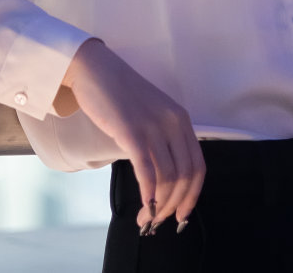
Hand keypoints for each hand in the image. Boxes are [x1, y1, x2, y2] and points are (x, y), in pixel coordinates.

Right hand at [61, 38, 204, 233]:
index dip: (192, 196)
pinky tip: (145, 206)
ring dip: (158, 205)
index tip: (181, 215)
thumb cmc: (119, 96)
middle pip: (184, 176)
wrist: (95, 70)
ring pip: (167, 176)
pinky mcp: (132, 130)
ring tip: (145, 218)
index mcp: (181, 120)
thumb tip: (164, 178)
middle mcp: (173, 123)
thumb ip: (162, 139)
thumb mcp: (152, 115)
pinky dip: (149, 192)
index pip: (198, 166)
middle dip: (174, 205)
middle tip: (159, 222)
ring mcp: (153, 126)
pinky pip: (146, 168)